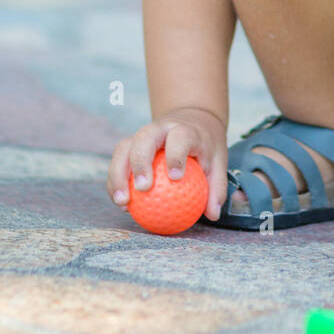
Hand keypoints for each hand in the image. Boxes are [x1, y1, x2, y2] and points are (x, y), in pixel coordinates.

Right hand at [106, 106, 229, 222]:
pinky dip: (115, 182)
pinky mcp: (129, 145)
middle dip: (140, 162)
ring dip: (119, 175)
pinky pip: (117, 162)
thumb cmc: (204, 146)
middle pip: (144, 138)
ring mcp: (141, 135)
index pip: (179, 137)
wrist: (191, 120)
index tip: (176, 177)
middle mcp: (160, 128)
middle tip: (143, 189)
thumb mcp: (218, 161)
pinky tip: (123, 204)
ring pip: (123, 149)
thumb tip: (212, 214)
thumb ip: (216, 187)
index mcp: (184, 129)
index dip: (176, 155)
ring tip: (123, 202)